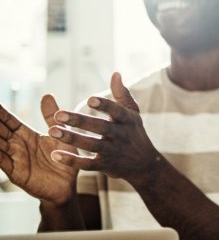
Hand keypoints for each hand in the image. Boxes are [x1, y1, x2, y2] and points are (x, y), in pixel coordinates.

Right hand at [0, 95, 78, 204]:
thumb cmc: (64, 160)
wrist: (67, 186)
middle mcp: (17, 146)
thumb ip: (51, 117)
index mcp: (26, 135)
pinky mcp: (16, 172)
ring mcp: (14, 159)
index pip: (9, 121)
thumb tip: (46, 95)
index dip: (0, 112)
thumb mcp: (60, 135)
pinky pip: (1, 161)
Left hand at [47, 72, 165, 186]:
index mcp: (128, 120)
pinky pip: (87, 164)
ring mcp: (113, 152)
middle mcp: (121, 136)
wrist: (144, 164)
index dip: (105, 105)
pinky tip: (55, 155)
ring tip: (52, 131)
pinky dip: (72, 161)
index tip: (90, 98)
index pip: (117, 111)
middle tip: (58, 114)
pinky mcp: (105, 166)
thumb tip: (115, 73)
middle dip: (80, 121)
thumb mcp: (133, 114)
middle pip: (101, 128)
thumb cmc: (134, 133)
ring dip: (72, 139)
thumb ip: (122, 94)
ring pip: (91, 145)